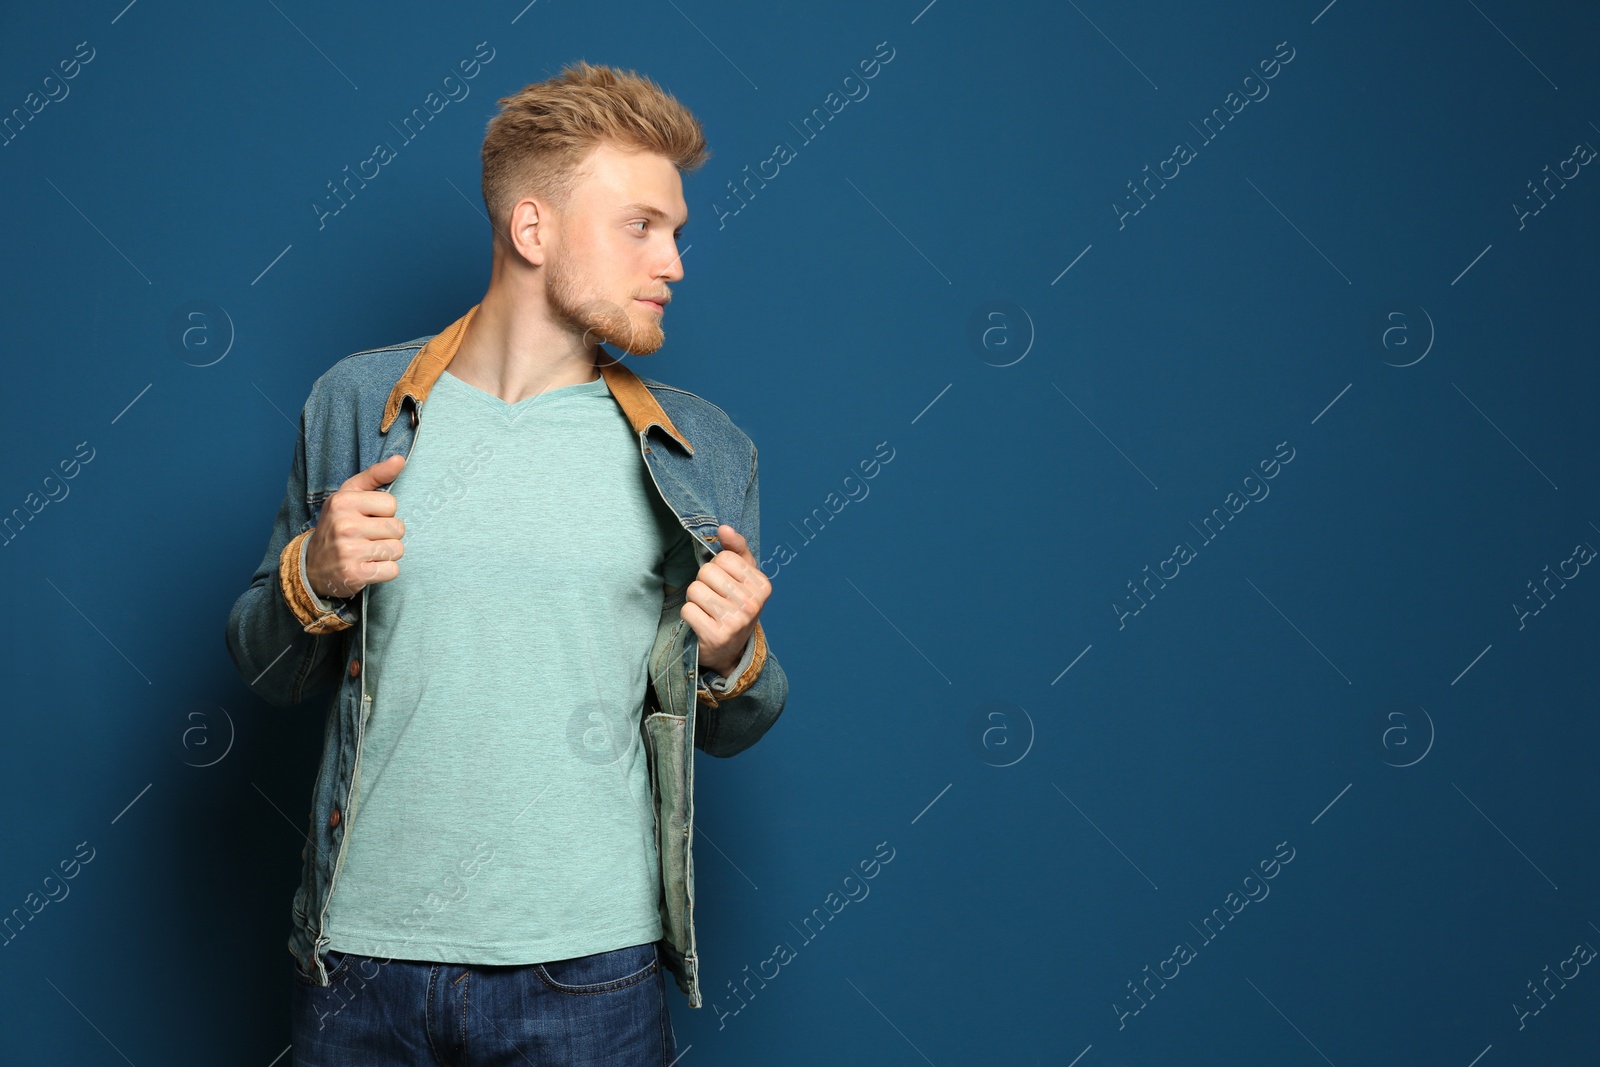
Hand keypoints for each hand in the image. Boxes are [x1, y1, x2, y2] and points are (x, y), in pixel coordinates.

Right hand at [304, 454, 406, 598]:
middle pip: (398, 528)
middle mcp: (344, 525)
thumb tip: (400, 459)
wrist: (313, 566)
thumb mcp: (349, 495)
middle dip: (388, 534)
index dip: (384, 513)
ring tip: (368, 552)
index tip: (367, 518)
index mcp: (343, 502)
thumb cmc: (338, 525)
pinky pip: (393, 570)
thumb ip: (375, 475)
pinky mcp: (355, 574)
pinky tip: (369, 566)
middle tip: (368, 538)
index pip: (391, 504)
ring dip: (388, 553)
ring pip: (398, 549)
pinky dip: (386, 571)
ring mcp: (349, 551)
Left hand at [682, 524, 769, 676]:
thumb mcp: (743, 576)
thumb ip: (736, 548)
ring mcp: (735, 622)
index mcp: (762, 586)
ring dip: (694, 598)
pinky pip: (687, 609)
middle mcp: (752, 604)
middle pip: (707, 572)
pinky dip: (689, 614)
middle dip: (704, 582)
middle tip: (713, 598)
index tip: (724, 583)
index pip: (724, 558)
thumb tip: (723, 528)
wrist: (731, 650)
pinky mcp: (716, 636)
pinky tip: (701, 622)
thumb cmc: (735, 605)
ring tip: (707, 609)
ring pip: (694, 589)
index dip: (717, 567)